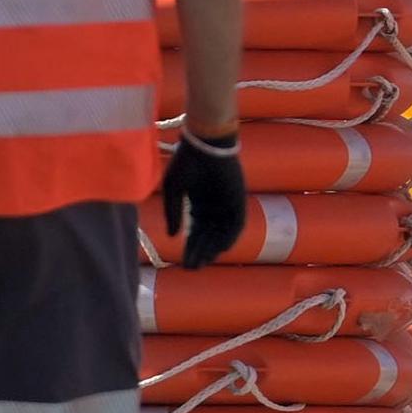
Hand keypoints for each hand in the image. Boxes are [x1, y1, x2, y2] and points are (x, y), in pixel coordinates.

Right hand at [160, 126, 249, 269]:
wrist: (205, 144)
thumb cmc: (186, 162)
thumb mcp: (173, 190)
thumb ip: (173, 213)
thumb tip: (172, 237)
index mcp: (199, 203)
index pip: (196, 231)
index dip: (190, 247)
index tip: (184, 263)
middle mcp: (214, 206)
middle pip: (208, 236)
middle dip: (200, 252)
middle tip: (191, 268)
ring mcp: (227, 204)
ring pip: (221, 233)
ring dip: (213, 249)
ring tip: (203, 262)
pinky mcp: (238, 200)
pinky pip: (236, 223)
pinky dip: (230, 236)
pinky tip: (221, 248)